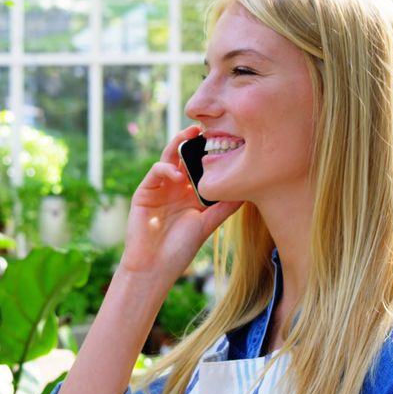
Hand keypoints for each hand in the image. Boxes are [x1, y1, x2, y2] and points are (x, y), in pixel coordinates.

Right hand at [117, 125, 242, 289]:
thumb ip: (224, 207)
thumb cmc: (180, 249)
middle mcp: (175, 186)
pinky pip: (155, 171)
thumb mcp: (207, 225)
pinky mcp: (144, 192)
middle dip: (194, 139)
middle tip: (208, 125)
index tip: (226, 137)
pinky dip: (166, 169)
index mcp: (190, 192)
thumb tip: (247, 190)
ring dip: (179, 143)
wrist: (154, 267)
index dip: (210, 151)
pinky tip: (178, 177)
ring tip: (192, 135)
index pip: (200, 164)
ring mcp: (159, 187)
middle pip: (184, 155)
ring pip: (168, 156)